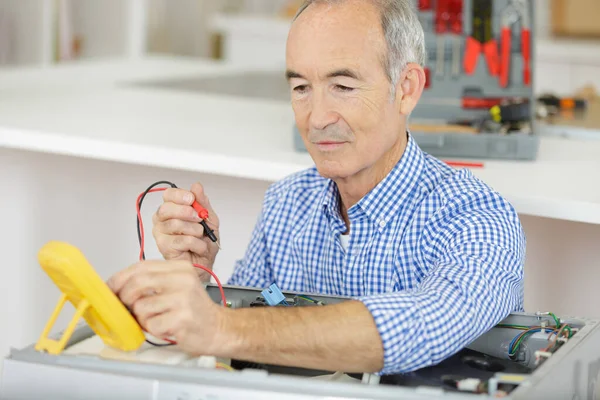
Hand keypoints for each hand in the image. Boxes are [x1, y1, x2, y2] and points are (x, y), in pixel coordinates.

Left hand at [107, 260, 223, 355]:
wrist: (219, 328)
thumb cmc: (195, 310)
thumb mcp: (177, 286)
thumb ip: (153, 282)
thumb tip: (118, 288)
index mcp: (180, 268)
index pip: (141, 266)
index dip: (120, 278)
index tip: (110, 288)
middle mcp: (183, 279)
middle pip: (137, 283)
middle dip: (125, 298)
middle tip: (127, 307)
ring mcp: (183, 299)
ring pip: (141, 306)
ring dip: (142, 318)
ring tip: (156, 319)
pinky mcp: (182, 319)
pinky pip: (151, 324)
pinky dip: (153, 329)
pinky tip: (166, 327)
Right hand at [152, 182, 219, 279]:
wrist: (206, 262)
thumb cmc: (204, 241)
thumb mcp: (209, 219)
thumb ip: (203, 203)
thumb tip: (196, 186)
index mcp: (172, 209)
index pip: (168, 195)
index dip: (179, 195)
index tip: (191, 199)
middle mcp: (162, 220)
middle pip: (166, 208)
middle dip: (186, 212)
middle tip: (198, 219)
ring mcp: (160, 234)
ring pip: (175, 224)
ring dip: (195, 230)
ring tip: (200, 236)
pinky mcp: (164, 247)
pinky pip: (181, 240)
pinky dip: (196, 243)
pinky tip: (198, 247)